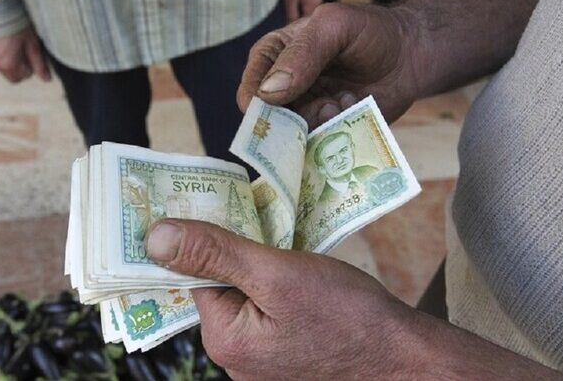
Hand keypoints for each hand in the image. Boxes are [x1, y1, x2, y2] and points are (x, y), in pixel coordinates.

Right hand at [0, 28, 50, 82]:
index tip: (30, 52)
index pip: (25, 76)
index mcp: (9, 65)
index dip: (31, 66)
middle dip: (21, 69)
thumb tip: (47, 79)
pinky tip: (7, 44)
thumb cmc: (17, 26)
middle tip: (24, 52)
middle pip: (14, 76)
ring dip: (12, 63)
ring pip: (5, 70)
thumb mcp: (32, 45)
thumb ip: (39, 64)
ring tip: (15, 46)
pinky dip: (4, 57)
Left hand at [145, 220, 562, 379]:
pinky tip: (300, 264)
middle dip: (236, 247)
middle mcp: (235, 357)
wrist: (408, 359)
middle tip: (256, 212)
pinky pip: (269, 309)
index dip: (201, 236)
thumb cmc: (350, 316)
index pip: (193, 275)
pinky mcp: (287, 355)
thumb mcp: (277, 274)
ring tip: (285, 237)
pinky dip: (279, 283)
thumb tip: (154, 239)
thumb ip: (214, 253)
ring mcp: (262, 360)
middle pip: (219, 284)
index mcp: (224, 339)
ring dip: (261, 263)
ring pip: (247, 294)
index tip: (211, 202)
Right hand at [237, 3, 421, 127]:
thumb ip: (302, 53)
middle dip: (294, 121)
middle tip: (324, 106)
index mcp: (273, 58)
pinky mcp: (328, 132)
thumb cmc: (370, 31)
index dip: (261, 104)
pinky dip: (336, 134)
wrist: (410, 56)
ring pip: (296, 139)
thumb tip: (268, 92)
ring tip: (342, 102)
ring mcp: (306, 114)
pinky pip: (320, 148)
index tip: (284, 103)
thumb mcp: (334, 26)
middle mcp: (284, 90)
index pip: (251, 90)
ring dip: (321, 124)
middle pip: (270, 123)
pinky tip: (353, 108)